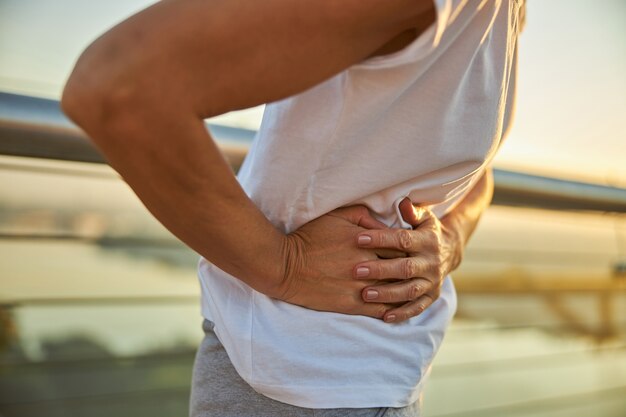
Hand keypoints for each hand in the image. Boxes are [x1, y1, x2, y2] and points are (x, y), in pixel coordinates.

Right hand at [278, 205, 401, 318]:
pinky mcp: (352, 305)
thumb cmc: (309, 237)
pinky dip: (392, 309)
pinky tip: (398, 308)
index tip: (413, 251)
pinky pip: (380, 309)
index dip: (409, 249)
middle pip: (401, 270)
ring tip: (412, 289)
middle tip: (417, 270)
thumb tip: (386, 224)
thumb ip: (364, 217)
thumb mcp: (337, 216)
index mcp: (366, 243)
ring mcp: (360, 287)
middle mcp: (368, 266)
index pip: (400, 246)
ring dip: (405, 291)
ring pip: (394, 292)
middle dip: (411, 270)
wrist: (286, 267)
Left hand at [353, 198, 462, 322]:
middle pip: (405, 268)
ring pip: (410, 290)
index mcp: (427, 241)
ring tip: (364, 294)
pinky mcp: (432, 296)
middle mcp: (431, 262)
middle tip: (356, 271)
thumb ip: (411, 212)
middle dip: (380, 270)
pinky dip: (402, 313)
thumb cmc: (426, 231)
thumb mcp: (423, 218)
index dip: (381, 239)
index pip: (403, 239)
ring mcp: (432, 281)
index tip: (359, 238)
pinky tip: (384, 317)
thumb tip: (402, 202)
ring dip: (387, 294)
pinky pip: (417, 307)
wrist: (451, 250)